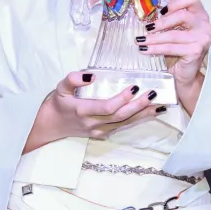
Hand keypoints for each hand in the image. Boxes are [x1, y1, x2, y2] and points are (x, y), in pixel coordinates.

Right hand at [25, 72, 164, 151]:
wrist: (50, 126)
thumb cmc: (57, 103)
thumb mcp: (60, 87)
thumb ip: (73, 79)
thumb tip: (91, 75)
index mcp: (83, 111)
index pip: (108, 107)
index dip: (122, 98)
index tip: (134, 86)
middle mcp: (93, 124)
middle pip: (120, 116)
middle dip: (139, 106)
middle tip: (153, 94)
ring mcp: (99, 131)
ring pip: (125, 123)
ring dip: (143, 114)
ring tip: (160, 105)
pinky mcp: (102, 134)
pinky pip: (123, 127)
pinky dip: (138, 119)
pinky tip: (151, 113)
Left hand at [137, 0, 210, 84]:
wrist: (186, 73)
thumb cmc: (180, 47)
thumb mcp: (176, 24)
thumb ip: (175, 4)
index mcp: (201, 14)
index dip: (175, 2)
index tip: (161, 10)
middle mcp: (205, 25)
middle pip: (182, 16)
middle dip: (161, 23)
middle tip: (147, 28)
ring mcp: (203, 39)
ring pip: (174, 34)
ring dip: (154, 38)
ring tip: (140, 40)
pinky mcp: (197, 51)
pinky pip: (172, 47)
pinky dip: (156, 49)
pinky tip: (145, 49)